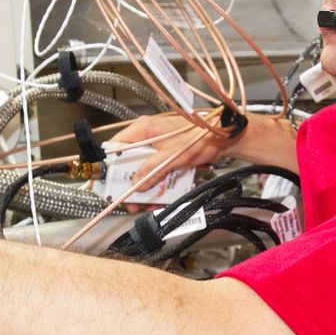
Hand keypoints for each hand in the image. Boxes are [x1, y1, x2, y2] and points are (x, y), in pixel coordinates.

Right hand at [108, 114, 231, 190]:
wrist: (226, 138)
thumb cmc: (201, 137)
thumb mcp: (171, 156)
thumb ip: (151, 170)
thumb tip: (136, 184)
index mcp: (143, 130)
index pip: (116, 148)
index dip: (111, 167)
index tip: (110, 184)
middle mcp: (148, 137)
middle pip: (129, 164)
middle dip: (131, 185)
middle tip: (132, 201)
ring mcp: (158, 147)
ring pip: (144, 171)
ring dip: (147, 188)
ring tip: (149, 204)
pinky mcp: (168, 155)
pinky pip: (158, 172)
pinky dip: (159, 185)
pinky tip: (162, 198)